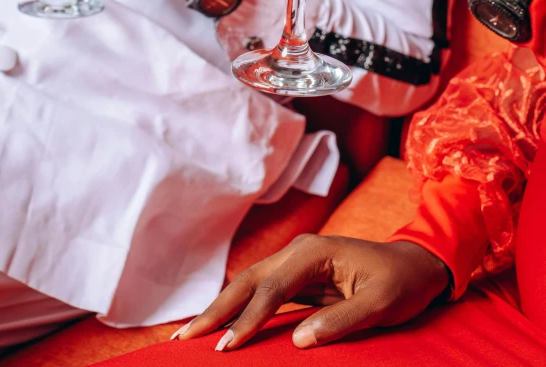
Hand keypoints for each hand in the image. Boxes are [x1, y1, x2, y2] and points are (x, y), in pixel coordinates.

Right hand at [176, 234, 448, 350]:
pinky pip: (262, 293)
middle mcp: (298, 252)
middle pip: (248, 280)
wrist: (415, 264)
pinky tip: (224, 325)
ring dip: (220, 308)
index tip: (225, 347)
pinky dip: (240, 308)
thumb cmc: (401, 283)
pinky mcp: (298, 276)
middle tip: (184, 337)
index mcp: (315, 252)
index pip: (272, 289)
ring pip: (249, 284)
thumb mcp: (380, 304)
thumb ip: (340, 320)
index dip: (247, 319)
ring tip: (191, 333)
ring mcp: (295, 262)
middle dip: (216, 309)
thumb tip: (298, 341)